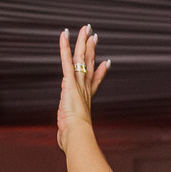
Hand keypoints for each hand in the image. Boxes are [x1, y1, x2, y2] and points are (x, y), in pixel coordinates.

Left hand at [56, 24, 108, 151]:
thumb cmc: (75, 136)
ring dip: (82, 42)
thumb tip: (67, 141)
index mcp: (86, 98)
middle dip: (91, 50)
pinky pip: (67, 60)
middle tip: (94, 36)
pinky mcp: (69, 80)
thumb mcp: (74, 132)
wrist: (77, 133)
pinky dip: (65, 47)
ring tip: (85, 29)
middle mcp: (84, 88)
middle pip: (89, 64)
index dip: (100, 71)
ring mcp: (78, 83)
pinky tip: (64, 35)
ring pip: (81, 58)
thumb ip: (70, 133)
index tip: (106, 62)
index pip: (95, 81)